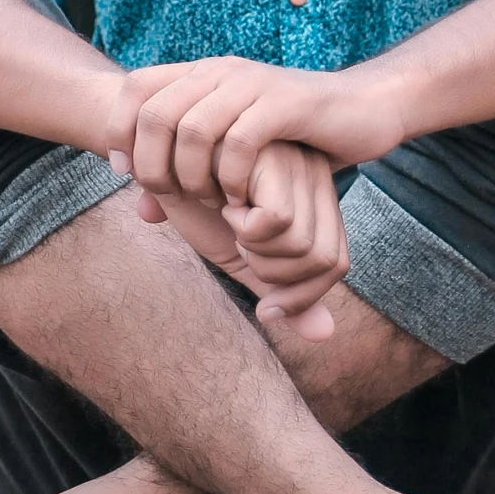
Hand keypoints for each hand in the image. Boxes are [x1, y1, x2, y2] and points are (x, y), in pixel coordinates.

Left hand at [106, 57, 403, 206]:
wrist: (364, 109)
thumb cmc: (294, 139)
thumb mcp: (232, 158)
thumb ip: (186, 179)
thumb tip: (143, 211)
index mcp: (203, 74)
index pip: (135, 87)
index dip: (119, 130)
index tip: (127, 173)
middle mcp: (222, 72)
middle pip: (155, 113)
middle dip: (151, 166)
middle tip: (170, 197)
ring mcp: (254, 84)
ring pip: (193, 129)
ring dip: (190, 176)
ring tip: (207, 201)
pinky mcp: (287, 104)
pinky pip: (240, 141)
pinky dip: (231, 178)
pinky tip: (240, 199)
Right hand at [131, 139, 348, 342]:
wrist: (157, 160)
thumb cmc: (199, 205)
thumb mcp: (243, 256)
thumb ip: (280, 289)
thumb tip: (325, 336)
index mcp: (315, 199)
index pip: (337, 263)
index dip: (303, 297)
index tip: (265, 304)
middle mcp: (316, 178)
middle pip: (324, 260)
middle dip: (273, 274)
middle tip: (241, 246)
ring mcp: (298, 165)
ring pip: (300, 244)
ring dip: (255, 250)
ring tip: (230, 220)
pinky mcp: (272, 157)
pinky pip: (275, 220)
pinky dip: (243, 227)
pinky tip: (223, 202)